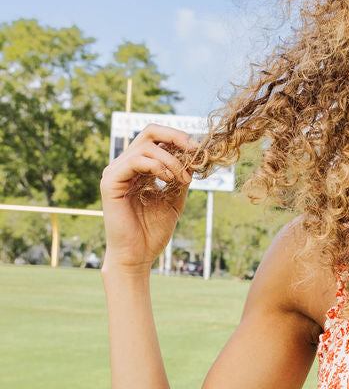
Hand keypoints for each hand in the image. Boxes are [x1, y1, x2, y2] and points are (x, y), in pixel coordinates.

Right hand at [100, 123, 196, 271]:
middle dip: (176, 137)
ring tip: (183, 179)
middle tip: (194, 150)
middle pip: (149, 132)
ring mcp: (116, 172)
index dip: (179, 138)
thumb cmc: (153, 231)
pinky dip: (156, 165)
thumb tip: (194, 157)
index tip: (199, 151)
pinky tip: (168, 179)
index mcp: (140, 168)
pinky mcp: (110, 182)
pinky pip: (134, 160)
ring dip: (171, 160)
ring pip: (145, 146)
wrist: (137, 256)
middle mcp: (126, 165)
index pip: (157, 138)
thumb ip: (181, 178)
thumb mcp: (174, 199)